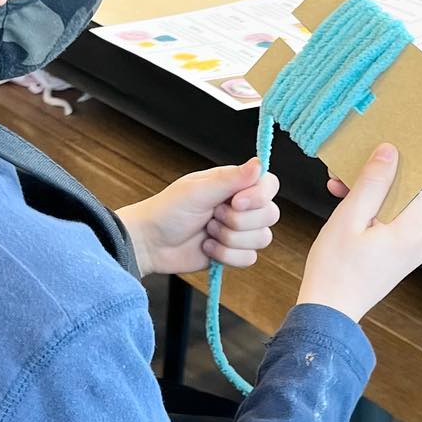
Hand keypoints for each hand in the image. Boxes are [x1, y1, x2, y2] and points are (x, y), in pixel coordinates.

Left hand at [118, 159, 279, 276]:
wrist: (150, 243)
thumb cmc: (168, 210)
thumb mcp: (197, 190)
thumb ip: (231, 179)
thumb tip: (258, 163)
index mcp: (234, 184)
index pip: (269, 185)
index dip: (258, 196)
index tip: (235, 202)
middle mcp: (241, 206)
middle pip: (270, 215)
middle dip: (238, 221)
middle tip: (212, 216)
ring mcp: (239, 230)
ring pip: (262, 239)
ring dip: (230, 239)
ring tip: (207, 232)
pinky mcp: (234, 253)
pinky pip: (249, 258)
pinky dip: (226, 256)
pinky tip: (207, 248)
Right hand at [299, 144, 421, 323]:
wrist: (329, 312)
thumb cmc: (335, 269)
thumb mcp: (349, 217)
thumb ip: (372, 182)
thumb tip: (390, 151)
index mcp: (417, 228)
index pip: (419, 177)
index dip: (397, 159)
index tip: (374, 147)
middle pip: (407, 189)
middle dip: (377, 176)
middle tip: (344, 171)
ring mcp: (415, 246)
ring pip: (397, 202)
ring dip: (371, 192)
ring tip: (339, 188)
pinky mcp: (403, 252)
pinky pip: (392, 218)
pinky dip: (372, 209)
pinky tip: (348, 205)